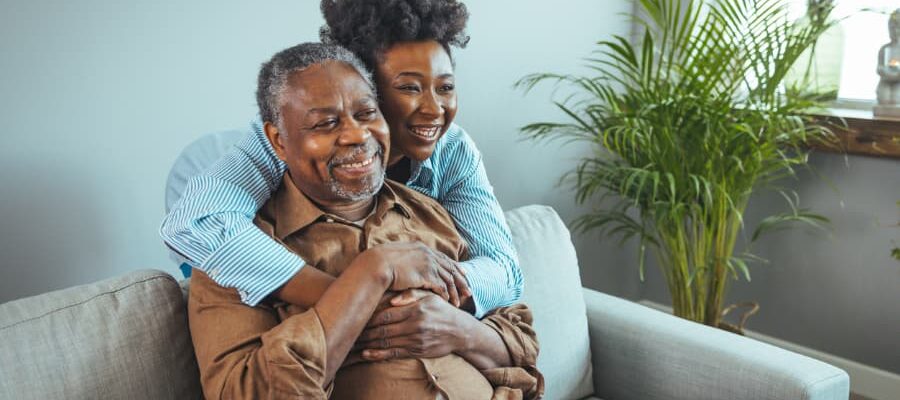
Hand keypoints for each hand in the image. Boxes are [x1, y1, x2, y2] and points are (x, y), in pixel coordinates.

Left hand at [354, 290, 471, 360]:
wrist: (460, 331)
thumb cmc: (442, 310)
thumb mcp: (430, 296)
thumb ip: (411, 294)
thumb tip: (392, 298)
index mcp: (416, 309)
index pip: (386, 314)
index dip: (369, 316)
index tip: (358, 315)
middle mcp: (415, 325)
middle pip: (383, 329)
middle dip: (365, 331)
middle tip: (350, 330)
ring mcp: (416, 340)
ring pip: (387, 342)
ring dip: (368, 344)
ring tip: (354, 342)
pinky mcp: (417, 351)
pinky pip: (394, 354)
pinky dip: (379, 354)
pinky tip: (367, 354)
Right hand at [367, 242, 470, 306]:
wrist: (376, 264)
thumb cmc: (381, 263)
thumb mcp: (397, 256)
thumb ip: (407, 259)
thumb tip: (407, 263)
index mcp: (422, 248)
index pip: (444, 258)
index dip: (455, 267)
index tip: (464, 273)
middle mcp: (428, 254)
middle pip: (451, 268)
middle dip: (461, 281)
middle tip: (469, 291)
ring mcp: (429, 264)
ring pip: (448, 279)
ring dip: (455, 292)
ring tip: (459, 302)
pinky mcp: (426, 275)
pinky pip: (441, 287)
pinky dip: (446, 295)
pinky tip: (448, 302)